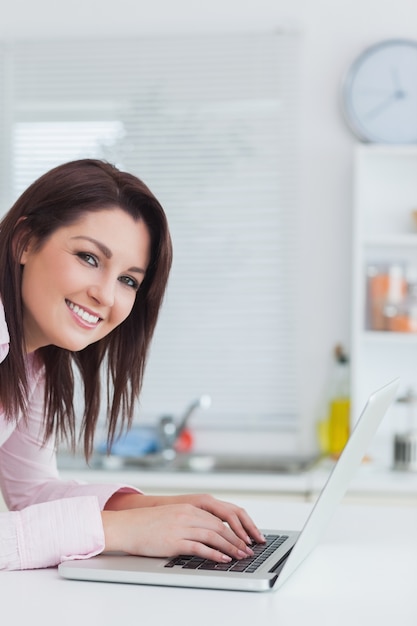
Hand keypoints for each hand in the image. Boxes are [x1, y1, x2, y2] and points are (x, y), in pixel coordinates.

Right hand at [102, 492, 264, 562]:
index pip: (219, 518)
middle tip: (248, 550)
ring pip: (214, 536)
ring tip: (241, 556)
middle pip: (220, 527)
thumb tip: (207, 533)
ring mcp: (182, 527)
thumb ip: (189, 521)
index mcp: (188, 507)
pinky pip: (200, 548)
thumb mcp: (172, 516)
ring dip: (231, 548)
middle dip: (237, 540)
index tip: (245, 538)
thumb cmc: (146, 524)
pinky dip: (215, 554)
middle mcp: (188, 514)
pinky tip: (223, 560)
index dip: (234, 529)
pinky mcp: (175, 540)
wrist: (126, 526)